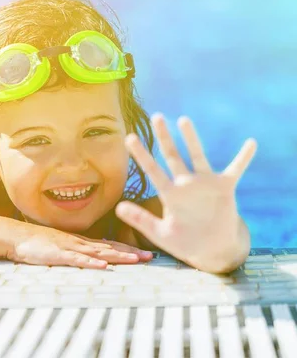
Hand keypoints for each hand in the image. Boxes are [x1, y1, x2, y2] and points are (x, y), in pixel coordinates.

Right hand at [6, 224, 152, 268]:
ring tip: (135, 260)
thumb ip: (75, 251)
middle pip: (109, 248)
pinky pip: (77, 260)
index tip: (145, 253)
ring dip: (117, 256)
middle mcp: (79, 243)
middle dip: (130, 252)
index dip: (127, 249)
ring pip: (98, 253)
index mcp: (80, 242)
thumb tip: (90, 258)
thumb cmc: (36, 242)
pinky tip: (103, 267)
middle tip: (151, 256)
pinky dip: (91, 263)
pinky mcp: (58, 255)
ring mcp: (69, 247)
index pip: (109, 245)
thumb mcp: (60, 246)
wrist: (17, 236)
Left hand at [115, 113, 255, 269]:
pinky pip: (235, 169)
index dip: (141, 154)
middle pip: (172, 156)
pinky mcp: (224, 188)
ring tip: (183, 120)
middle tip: (156, 117)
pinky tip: (250, 143)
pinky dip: (243, 157)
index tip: (129, 137)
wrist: (212, 251)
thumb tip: (118, 207)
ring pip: (197, 155)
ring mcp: (204, 184)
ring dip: (191, 138)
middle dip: (163, 137)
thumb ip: (141, 220)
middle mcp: (185, 184)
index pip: (152, 170)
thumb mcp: (159, 233)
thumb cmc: (184, 242)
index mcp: (169, 194)